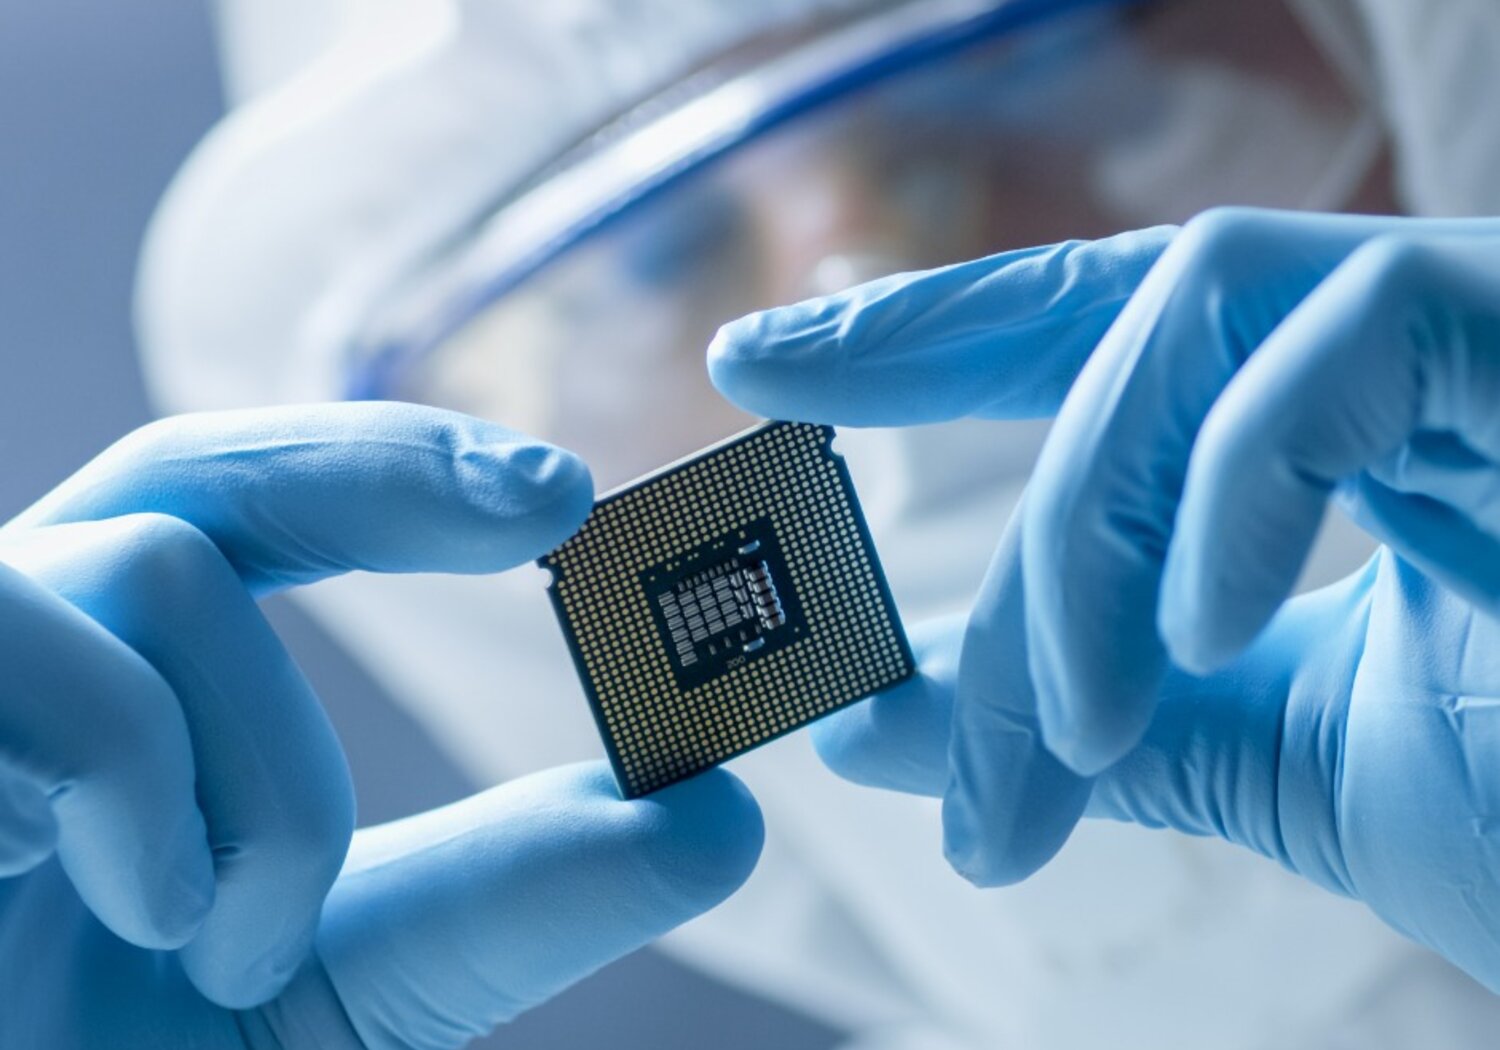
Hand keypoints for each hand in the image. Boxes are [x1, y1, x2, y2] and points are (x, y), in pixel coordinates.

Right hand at [0, 403, 761, 1047]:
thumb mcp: (354, 978)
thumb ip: (508, 892)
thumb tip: (717, 815)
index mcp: (124, 682)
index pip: (259, 513)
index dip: (402, 471)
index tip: (568, 497)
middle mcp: (27, 650)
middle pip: (203, 466)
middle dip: (392, 461)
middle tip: (558, 498)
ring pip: (171, 572)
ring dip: (273, 777)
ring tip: (243, 945)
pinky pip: (64, 665)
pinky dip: (151, 796)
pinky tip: (152, 920)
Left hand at [709, 208, 1499, 989]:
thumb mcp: (1280, 764)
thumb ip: (1092, 727)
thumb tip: (874, 726)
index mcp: (1330, 425)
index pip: (1094, 328)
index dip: (923, 329)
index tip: (759, 360)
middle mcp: (1397, 342)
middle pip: (1114, 335)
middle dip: (987, 522)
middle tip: (899, 725)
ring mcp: (1479, 320)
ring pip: (1190, 324)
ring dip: (1088, 543)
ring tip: (1068, 739)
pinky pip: (1335, 349)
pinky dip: (1230, 494)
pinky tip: (1190, 649)